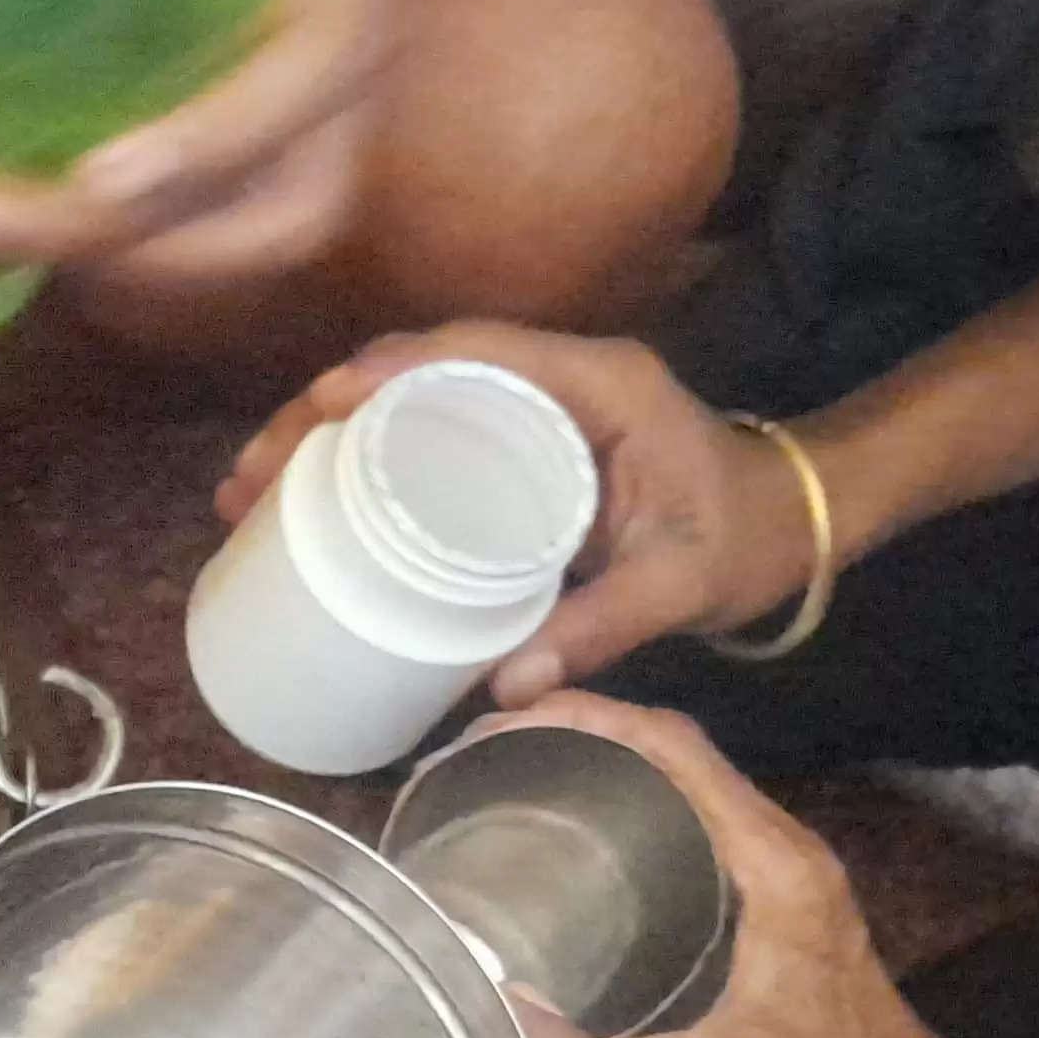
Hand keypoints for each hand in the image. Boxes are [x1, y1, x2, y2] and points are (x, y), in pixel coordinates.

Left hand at [0, 0, 417, 287]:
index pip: (309, 67)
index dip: (210, 136)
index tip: (101, 178)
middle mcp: (368, 47)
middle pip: (285, 197)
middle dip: (125, 231)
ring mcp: (349, 108)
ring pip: (272, 232)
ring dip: (135, 259)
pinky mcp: (306, 138)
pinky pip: (243, 227)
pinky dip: (145, 246)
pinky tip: (39, 233)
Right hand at [214, 324, 818, 706]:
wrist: (787, 527)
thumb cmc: (744, 539)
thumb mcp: (682, 585)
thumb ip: (603, 626)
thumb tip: (505, 686)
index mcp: (597, 384)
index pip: (479, 352)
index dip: (393, 369)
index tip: (322, 403)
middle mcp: (555, 377)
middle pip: (417, 370)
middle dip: (322, 413)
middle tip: (251, 475)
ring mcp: (530, 406)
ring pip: (409, 400)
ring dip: (325, 436)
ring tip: (253, 493)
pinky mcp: (514, 442)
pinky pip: (426, 434)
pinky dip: (359, 459)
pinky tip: (306, 505)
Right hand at [490, 696, 996, 1037]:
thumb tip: (505, 1034)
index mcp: (774, 863)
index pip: (676, 749)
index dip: (588, 717)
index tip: (501, 720)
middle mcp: (771, 854)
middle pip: (667, 755)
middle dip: (573, 737)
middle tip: (476, 759)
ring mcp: (766, 884)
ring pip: (673, 794)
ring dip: (595, 776)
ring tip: (498, 794)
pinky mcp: (755, 919)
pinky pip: (676, 841)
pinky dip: (614, 827)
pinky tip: (555, 868)